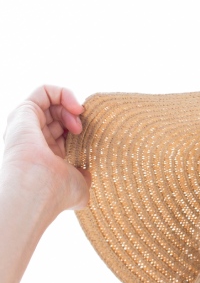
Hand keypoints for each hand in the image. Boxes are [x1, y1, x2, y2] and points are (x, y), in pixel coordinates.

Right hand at [2, 86, 90, 217]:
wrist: (39, 187)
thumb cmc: (59, 191)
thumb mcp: (80, 186)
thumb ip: (84, 178)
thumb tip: (87, 174)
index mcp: (48, 156)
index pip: (65, 134)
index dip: (81, 131)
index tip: (91, 138)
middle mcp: (36, 140)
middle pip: (59, 117)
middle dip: (77, 118)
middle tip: (84, 130)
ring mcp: (28, 125)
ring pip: (52, 103)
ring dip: (71, 106)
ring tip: (80, 118)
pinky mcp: (24, 112)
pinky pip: (44, 91)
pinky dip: (63, 93)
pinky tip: (76, 107)